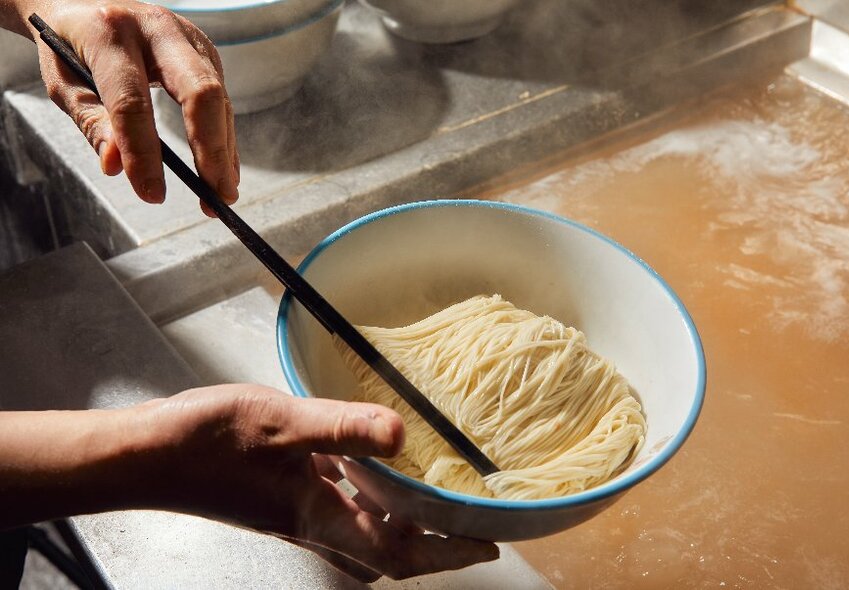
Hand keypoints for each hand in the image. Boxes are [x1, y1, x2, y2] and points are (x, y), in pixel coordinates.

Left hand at [17, 0, 238, 213]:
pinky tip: (224, 172)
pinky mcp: (205, 53)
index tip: (151, 194)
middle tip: (215, 197)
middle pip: (200, 92)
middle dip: (211, 150)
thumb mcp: (64, 83)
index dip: (143, 152)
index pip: (132, 101)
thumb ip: (92, 123)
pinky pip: (222, 101)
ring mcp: (189, 38)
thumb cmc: (71, 46)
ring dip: (224, 153)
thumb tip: (116, 166)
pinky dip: (224, 140)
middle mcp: (158, 28)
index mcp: (110, 31)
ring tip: (221, 196)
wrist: (86, 1)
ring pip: (219, 99)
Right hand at [141, 384, 499, 580]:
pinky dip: (366, 484)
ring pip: (365, 520)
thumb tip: (402, 435)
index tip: (486, 545)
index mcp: (321, 515)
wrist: (148, 454)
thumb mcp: (282, 425)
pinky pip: (339, 494)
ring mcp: (298, 505)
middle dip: (433, 540)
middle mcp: (315, 518)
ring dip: (403, 513)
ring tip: (434, 487)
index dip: (447, 552)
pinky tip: (367, 450)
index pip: (399, 550)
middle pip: (388, 544)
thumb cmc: (208, 443)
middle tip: (469, 518)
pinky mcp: (283, 487)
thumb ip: (342, 428)